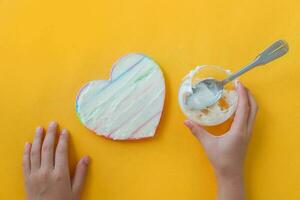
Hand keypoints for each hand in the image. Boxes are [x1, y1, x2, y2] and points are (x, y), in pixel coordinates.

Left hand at [22, 122, 89, 199]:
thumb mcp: (76, 191)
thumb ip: (81, 174)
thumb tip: (87, 158)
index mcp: (60, 174)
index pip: (61, 151)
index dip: (63, 139)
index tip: (65, 131)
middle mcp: (46, 172)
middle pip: (47, 148)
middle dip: (50, 134)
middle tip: (53, 123)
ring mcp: (34, 175)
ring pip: (34, 152)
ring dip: (37, 139)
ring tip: (39, 129)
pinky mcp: (26, 179)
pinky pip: (25, 162)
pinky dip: (26, 152)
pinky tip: (28, 144)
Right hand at [185, 82, 257, 199]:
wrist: (230, 174)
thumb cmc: (221, 159)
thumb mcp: (208, 144)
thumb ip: (197, 131)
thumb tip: (186, 121)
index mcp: (239, 130)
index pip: (244, 107)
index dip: (242, 94)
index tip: (238, 83)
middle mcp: (247, 130)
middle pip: (254, 108)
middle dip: (249, 94)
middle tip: (240, 85)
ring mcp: (248, 133)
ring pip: (254, 113)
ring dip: (249, 101)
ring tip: (240, 93)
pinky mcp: (246, 136)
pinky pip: (250, 118)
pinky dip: (246, 109)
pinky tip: (237, 108)